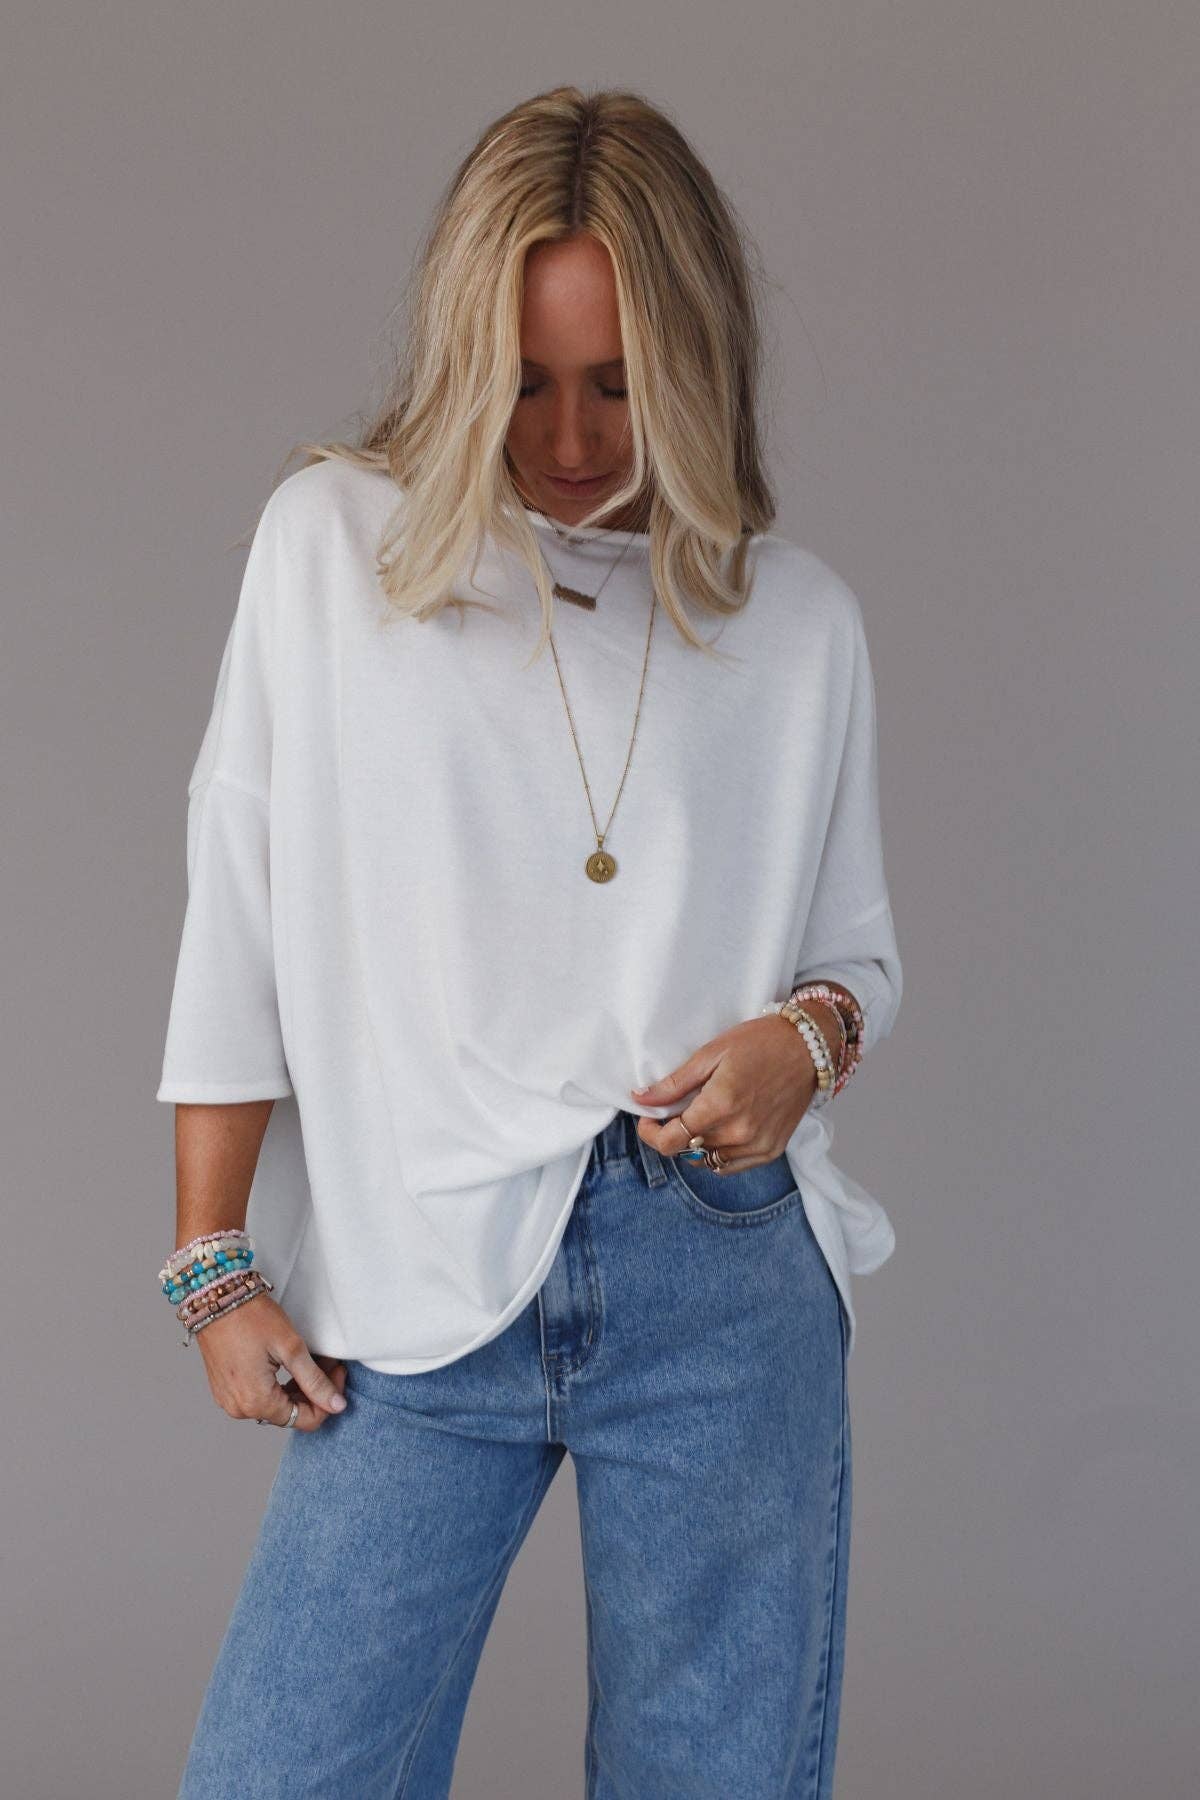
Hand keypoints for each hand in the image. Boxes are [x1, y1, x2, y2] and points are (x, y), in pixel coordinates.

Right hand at [194, 1292, 348, 1430]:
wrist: (215, 1298)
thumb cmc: (250, 1317)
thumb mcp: (290, 1347)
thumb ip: (314, 1381)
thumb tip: (336, 1406)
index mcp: (256, 1402)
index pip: (305, 1420)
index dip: (328, 1400)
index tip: (337, 1372)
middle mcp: (240, 1408)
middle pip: (290, 1413)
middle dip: (314, 1390)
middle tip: (328, 1362)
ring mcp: (229, 1399)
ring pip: (276, 1405)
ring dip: (298, 1386)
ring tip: (313, 1359)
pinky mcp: (225, 1388)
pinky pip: (259, 1396)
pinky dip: (278, 1384)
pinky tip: (290, 1363)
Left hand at [629, 1006, 838, 1170]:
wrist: (808, 1047)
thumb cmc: (759, 1043)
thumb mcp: (710, 1054)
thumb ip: (674, 1083)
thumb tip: (641, 1099)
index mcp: (720, 1105)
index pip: (670, 1142)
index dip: (651, 1134)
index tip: (648, 1120)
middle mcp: (739, 1132)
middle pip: (687, 1151)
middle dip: (673, 1134)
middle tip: (676, 1111)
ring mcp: (758, 1145)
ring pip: (708, 1161)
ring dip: (695, 1146)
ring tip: (700, 1119)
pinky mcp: (772, 1150)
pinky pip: (732, 1166)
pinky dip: (719, 1154)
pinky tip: (721, 1130)